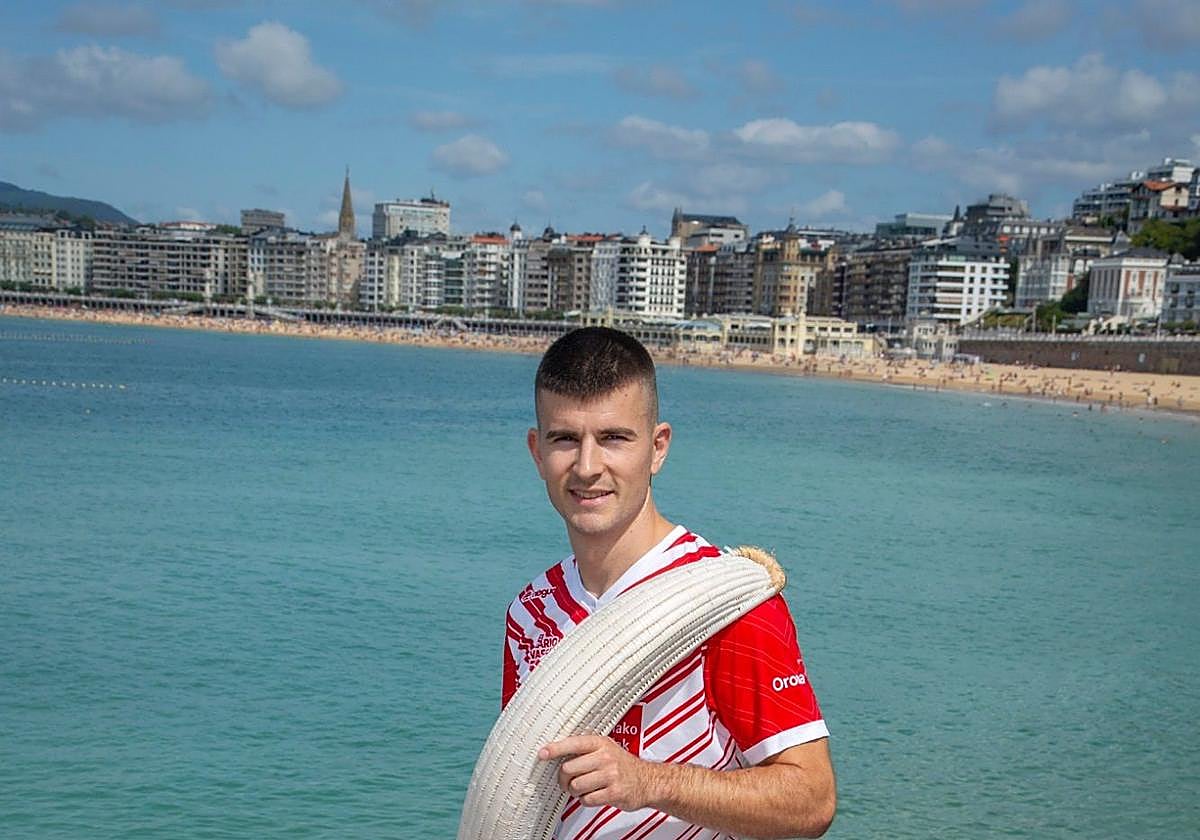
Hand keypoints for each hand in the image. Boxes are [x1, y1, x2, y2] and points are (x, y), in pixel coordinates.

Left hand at [538, 735, 655, 810]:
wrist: (647, 780)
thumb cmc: (622, 765)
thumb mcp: (606, 749)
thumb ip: (584, 750)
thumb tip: (556, 753)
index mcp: (601, 743)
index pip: (573, 743)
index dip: (555, 748)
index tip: (543, 753)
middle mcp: (606, 757)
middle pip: (569, 768)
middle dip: (564, 778)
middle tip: (568, 780)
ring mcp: (611, 775)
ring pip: (576, 786)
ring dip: (575, 791)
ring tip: (584, 788)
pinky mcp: (614, 792)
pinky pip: (587, 799)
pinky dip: (586, 800)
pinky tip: (593, 794)